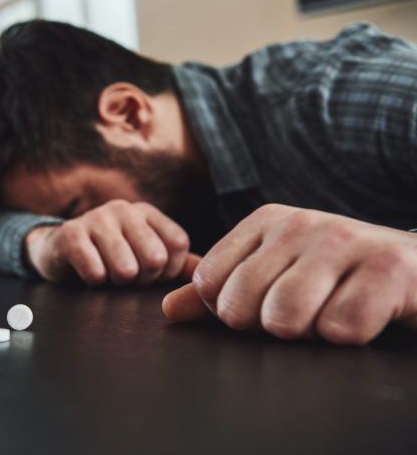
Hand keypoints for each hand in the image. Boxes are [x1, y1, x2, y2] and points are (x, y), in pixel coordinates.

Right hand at [24, 199, 191, 284]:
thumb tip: (209, 275)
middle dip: (142, 280)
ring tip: (106, 274)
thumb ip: (179, 263)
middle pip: (155, 258)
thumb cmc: (108, 256)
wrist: (58, 250)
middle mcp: (124, 209)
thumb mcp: (144, 254)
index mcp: (147, 212)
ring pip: (126, 269)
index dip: (168, 271)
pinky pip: (95, 272)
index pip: (178, 244)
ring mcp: (96, 218)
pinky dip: (95, 282)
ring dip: (116, 283)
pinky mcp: (71, 234)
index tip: (150, 275)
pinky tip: (88, 273)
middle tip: (125, 277)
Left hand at [162, 204, 416, 344]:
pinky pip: (338, 329)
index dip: (231, 312)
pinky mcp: (386, 270)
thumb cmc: (336, 277)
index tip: (265, 304)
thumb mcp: (274, 273)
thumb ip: (219, 291)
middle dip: (267, 326)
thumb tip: (169, 310)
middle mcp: (299, 223)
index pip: (209, 283)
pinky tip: (364, 315)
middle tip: (302, 313)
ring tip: (330, 313)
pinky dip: (348, 336)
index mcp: (264, 221)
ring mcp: (344, 242)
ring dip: (307, 332)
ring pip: (284, 318)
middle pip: (239, 306)